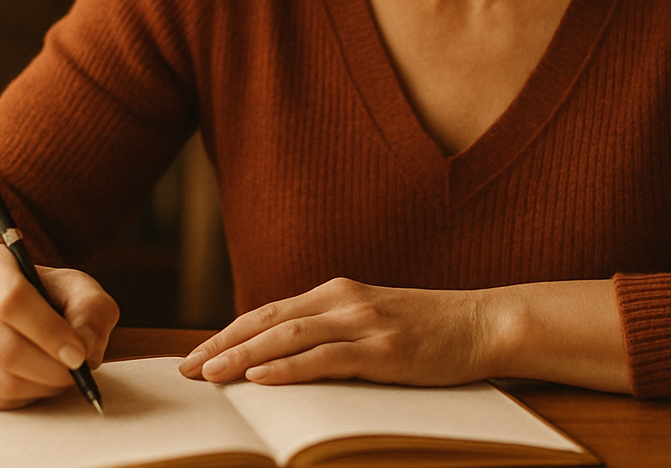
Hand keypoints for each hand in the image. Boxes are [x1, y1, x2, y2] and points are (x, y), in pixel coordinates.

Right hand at [0, 244, 119, 409]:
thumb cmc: (31, 290)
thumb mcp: (68, 284)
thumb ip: (89, 308)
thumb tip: (86, 348)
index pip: (11, 300)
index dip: (49, 332)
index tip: (78, 354)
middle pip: (1, 346)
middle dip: (49, 368)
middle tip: (75, 373)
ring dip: (38, 387)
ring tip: (60, 378)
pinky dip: (21, 400)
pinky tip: (36, 384)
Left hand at [177, 277, 502, 386]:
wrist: (483, 322)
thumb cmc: (429, 329)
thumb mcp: (373, 320)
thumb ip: (333, 330)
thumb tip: (285, 358)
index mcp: (337, 292)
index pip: (268, 312)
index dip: (228, 333)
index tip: (196, 355)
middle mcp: (344, 301)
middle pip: (268, 321)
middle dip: (223, 345)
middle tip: (187, 370)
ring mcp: (363, 324)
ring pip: (288, 337)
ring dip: (244, 356)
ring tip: (212, 374)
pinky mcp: (383, 351)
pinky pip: (326, 359)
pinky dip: (289, 368)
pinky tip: (263, 378)